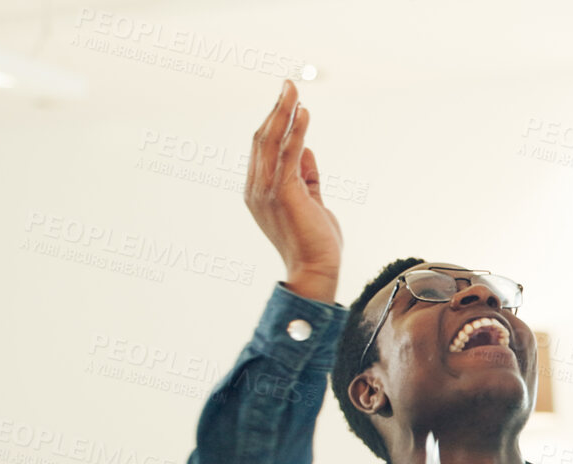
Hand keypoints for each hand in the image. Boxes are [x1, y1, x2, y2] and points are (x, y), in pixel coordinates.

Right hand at [245, 80, 340, 302]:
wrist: (315, 270)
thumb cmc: (315, 243)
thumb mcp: (311, 202)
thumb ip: (307, 176)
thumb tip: (307, 149)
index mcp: (259, 191)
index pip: (262, 148)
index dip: (274, 122)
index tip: (287, 101)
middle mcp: (256, 188)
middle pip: (262, 138)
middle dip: (276, 109)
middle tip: (288, 85)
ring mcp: (266, 190)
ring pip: (271, 141)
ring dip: (284, 111)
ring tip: (293, 89)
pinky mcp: (283, 192)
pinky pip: (288, 153)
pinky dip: (296, 130)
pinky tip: (304, 113)